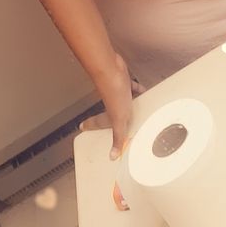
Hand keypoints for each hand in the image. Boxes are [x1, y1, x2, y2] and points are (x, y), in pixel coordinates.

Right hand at [78, 54, 146, 210]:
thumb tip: (112, 156)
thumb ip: (118, 136)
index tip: (82, 127)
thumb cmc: (114, 93)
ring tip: (136, 110)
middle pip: (112, 113)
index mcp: (111, 115)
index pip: (99, 123)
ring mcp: (119, 92)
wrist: (113, 70)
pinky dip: (137, 90)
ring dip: (128, 105)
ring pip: (124, 101)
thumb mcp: (119, 119)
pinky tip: (143, 91)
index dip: (91, 126)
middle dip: (114, 118)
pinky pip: (132, 88)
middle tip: (116, 123)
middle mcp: (113, 104)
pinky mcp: (125, 82)